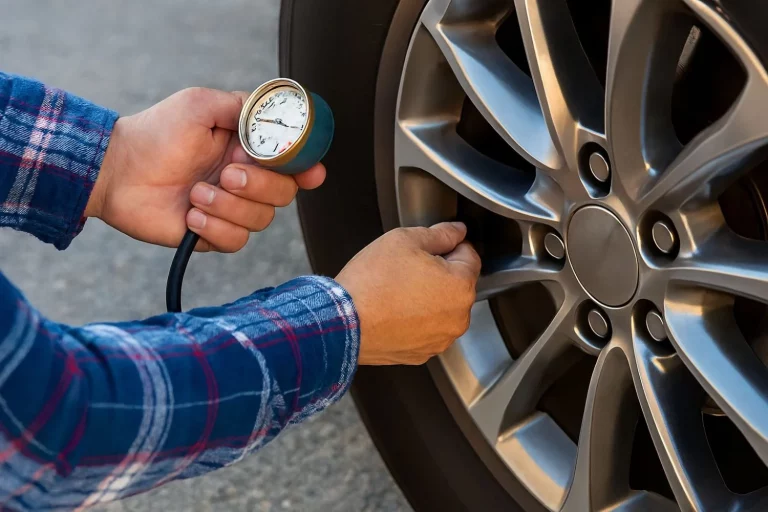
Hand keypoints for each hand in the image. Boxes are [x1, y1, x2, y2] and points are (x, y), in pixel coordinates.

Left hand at [86, 87, 325, 251]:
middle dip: (259, 186)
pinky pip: (236, 241)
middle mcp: (245, 181)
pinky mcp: (213, 234)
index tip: (310, 173)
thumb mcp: (200, 105)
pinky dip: (214, 227)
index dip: (308, 169)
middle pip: (285, 194)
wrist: (118, 170)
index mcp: (248, 151)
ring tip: (195, 193)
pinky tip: (190, 214)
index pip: (293, 163)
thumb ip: (241, 107)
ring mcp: (231, 209)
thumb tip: (274, 113)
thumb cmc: (156, 133)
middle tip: (226, 174)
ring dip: (229, 206)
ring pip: (262, 220)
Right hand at [336, 222, 480, 364]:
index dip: (450, 246)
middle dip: (439, 274)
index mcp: (460, 286)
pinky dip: (416, 320)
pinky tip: (395, 310)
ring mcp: (440, 339)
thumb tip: (457, 231)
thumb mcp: (405, 240)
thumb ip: (440, 233)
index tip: (431, 248)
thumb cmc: (371, 283)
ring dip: (429, 299)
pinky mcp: (422, 353)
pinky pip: (427, 330)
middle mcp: (458, 318)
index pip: (470, 256)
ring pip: (443, 309)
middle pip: (458, 285)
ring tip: (398, 292)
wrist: (342, 322)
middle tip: (408, 269)